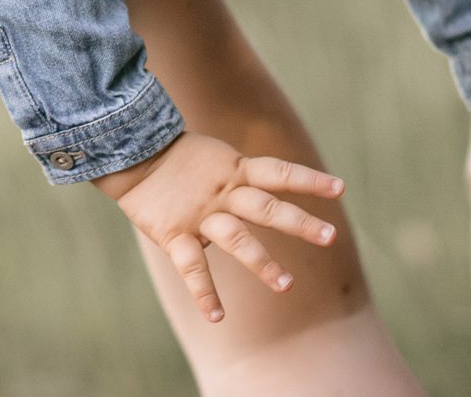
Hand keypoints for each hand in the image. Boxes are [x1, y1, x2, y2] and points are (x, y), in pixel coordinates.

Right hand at [93, 132, 344, 322]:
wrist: (131, 152)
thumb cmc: (178, 159)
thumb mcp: (216, 158)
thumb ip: (240, 175)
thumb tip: (268, 186)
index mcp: (234, 170)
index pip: (279, 172)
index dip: (309, 180)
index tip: (340, 189)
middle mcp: (222, 192)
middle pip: (265, 207)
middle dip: (298, 222)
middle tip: (329, 237)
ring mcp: (200, 214)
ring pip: (236, 238)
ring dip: (262, 262)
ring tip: (287, 285)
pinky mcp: (174, 232)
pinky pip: (191, 267)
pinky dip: (204, 293)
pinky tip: (217, 317)